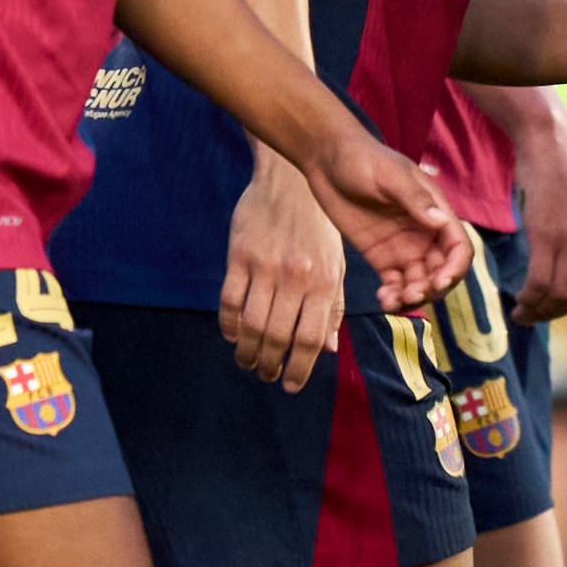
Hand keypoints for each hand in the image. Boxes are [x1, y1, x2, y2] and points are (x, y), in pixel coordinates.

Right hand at [217, 152, 347, 392]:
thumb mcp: (337, 264)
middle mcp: (295, 277)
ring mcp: (264, 266)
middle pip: (277, 337)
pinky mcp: (239, 255)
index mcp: (325, 282)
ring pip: (251, 324)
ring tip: (248, 363)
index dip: (299, 369)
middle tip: (266, 375)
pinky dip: (228, 323)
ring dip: (247, 352)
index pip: (310, 339)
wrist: (290, 181)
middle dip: (270, 365)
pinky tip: (232, 335)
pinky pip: (229, 299)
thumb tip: (327, 349)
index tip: (291, 385)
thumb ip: (334, 307)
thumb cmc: (319, 227)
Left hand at [297, 114, 469, 314]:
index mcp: (435, 211)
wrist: (326, 160)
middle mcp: (424, 233)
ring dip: (413, 297)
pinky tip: (383, 299)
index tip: (439, 282)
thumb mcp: (389, 175)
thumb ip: (414, 199)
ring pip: (420, 282)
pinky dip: (394, 296)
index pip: (458, 246)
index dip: (455, 267)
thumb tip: (441, 222)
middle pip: (442, 270)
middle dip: (433, 288)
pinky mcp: (381, 257)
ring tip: (392, 300)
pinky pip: (395, 284)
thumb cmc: (362, 158)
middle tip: (411, 294)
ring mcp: (403, 247)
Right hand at [510, 113, 566, 345]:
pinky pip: (539, 281)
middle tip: (532, 318)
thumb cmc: (563, 178)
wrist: (549, 143)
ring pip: (557, 295)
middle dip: (553, 317)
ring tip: (521, 312)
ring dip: (537, 311)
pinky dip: (527, 298)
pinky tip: (517, 300)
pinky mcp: (548, 233)